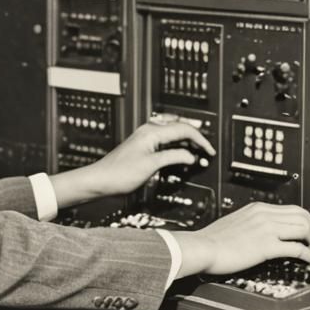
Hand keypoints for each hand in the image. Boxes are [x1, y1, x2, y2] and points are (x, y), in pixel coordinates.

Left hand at [49, 114, 215, 206]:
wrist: (100, 181)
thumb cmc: (118, 174)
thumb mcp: (151, 165)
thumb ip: (173, 157)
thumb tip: (190, 156)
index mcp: (152, 132)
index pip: (183, 129)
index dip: (200, 140)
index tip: (209, 151)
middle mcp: (149, 131)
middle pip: (179, 128)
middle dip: (196, 138)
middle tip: (207, 151)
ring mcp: (146, 139)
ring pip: (173, 135)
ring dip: (187, 143)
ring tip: (198, 154)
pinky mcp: (143, 148)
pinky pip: (166, 143)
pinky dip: (177, 148)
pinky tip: (181, 156)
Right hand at [170, 203, 309, 277]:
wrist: (202, 247)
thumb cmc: (214, 240)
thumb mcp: (236, 222)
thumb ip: (251, 223)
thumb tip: (263, 232)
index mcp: (258, 208)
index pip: (292, 209)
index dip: (307, 220)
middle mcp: (265, 215)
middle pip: (303, 216)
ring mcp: (266, 229)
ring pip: (304, 229)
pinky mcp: (266, 246)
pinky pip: (296, 248)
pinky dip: (307, 254)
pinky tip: (308, 261)